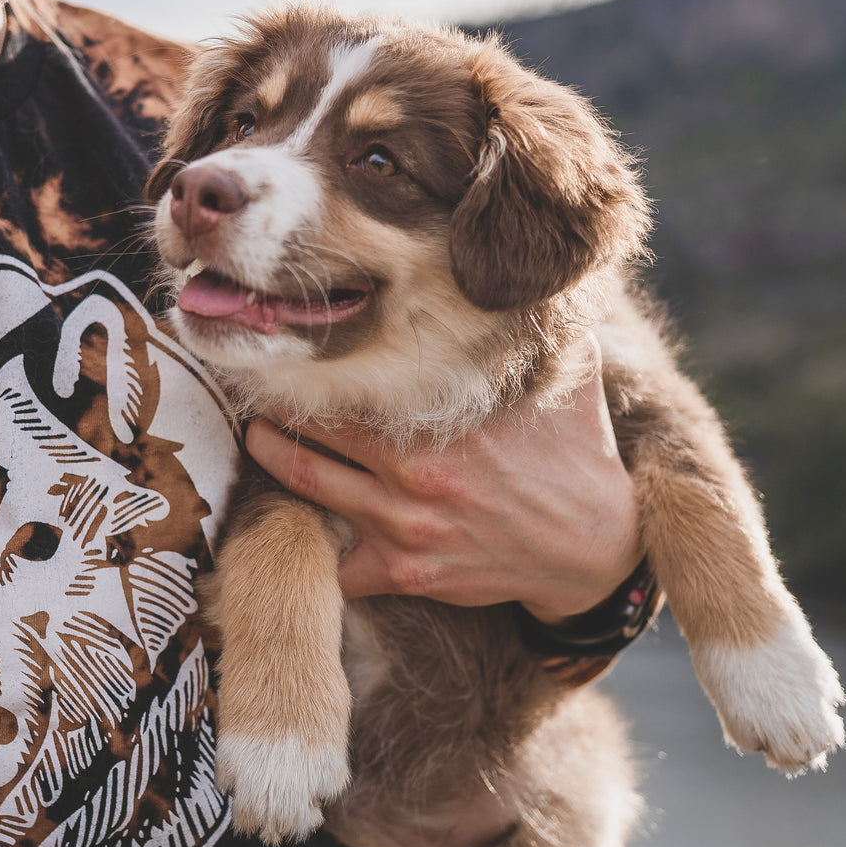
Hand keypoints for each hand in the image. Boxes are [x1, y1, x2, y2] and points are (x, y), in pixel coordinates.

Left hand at [242, 336, 641, 622]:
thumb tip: (528, 273)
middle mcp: (413, 474)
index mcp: (444, 422)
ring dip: (272, 463)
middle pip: (314, 433)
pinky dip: (314, 547)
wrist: (594, 548)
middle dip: (278, 410)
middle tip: (254, 389)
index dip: (315, 367)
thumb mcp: (570, 379)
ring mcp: (404, 527)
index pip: (354, 385)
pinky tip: (298, 524)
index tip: (291, 347)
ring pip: (309, 490)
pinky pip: (336, 567)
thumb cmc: (574, 455)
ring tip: (252, 439)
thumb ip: (538, 331)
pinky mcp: (405, 573)